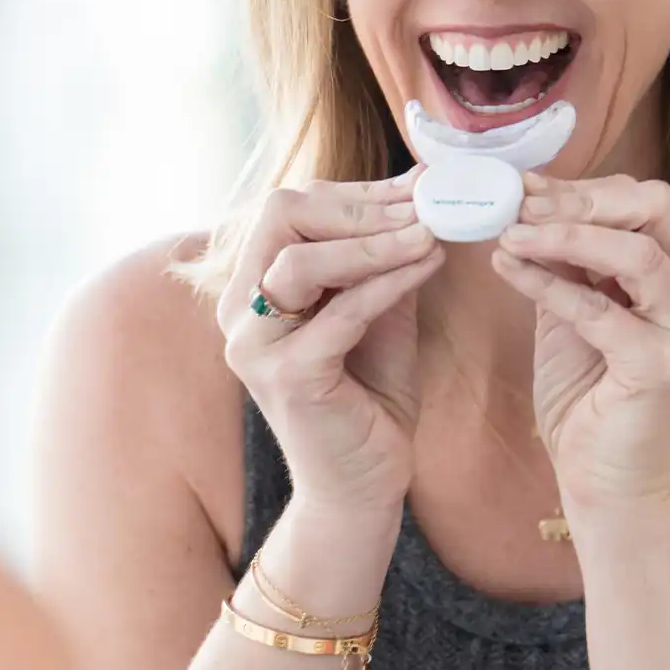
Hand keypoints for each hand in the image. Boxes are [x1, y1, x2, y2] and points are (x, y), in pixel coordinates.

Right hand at [217, 168, 445, 517]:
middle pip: (279, 216)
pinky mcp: (287, 379)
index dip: (356, 190)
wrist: (363, 484)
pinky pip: (340, 313)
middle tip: (422, 205)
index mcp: (253, 285)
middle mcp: (239, 310)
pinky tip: (429, 265)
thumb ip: (384, 257)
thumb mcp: (378, 309)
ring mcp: (255, 346)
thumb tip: (419, 193)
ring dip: (373, 240)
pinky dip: (388, 282)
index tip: (415, 185)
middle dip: (357, 205)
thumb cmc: (369, 394)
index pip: (289, 207)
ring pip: (300, 262)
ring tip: (430, 232)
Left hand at [491, 173, 669, 517]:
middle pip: (655, 210)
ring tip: (509, 232)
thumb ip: (567, 261)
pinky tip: (507, 268)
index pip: (648, 204)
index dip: (586, 188)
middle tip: (521, 203)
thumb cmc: (588, 397)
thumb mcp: (574, 311)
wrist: (604, 484)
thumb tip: (530, 204)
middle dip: (582, 199)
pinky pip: (601, 310)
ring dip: (565, 234)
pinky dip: (549, 283)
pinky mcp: (663, 367)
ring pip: (638, 253)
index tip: (527, 186)